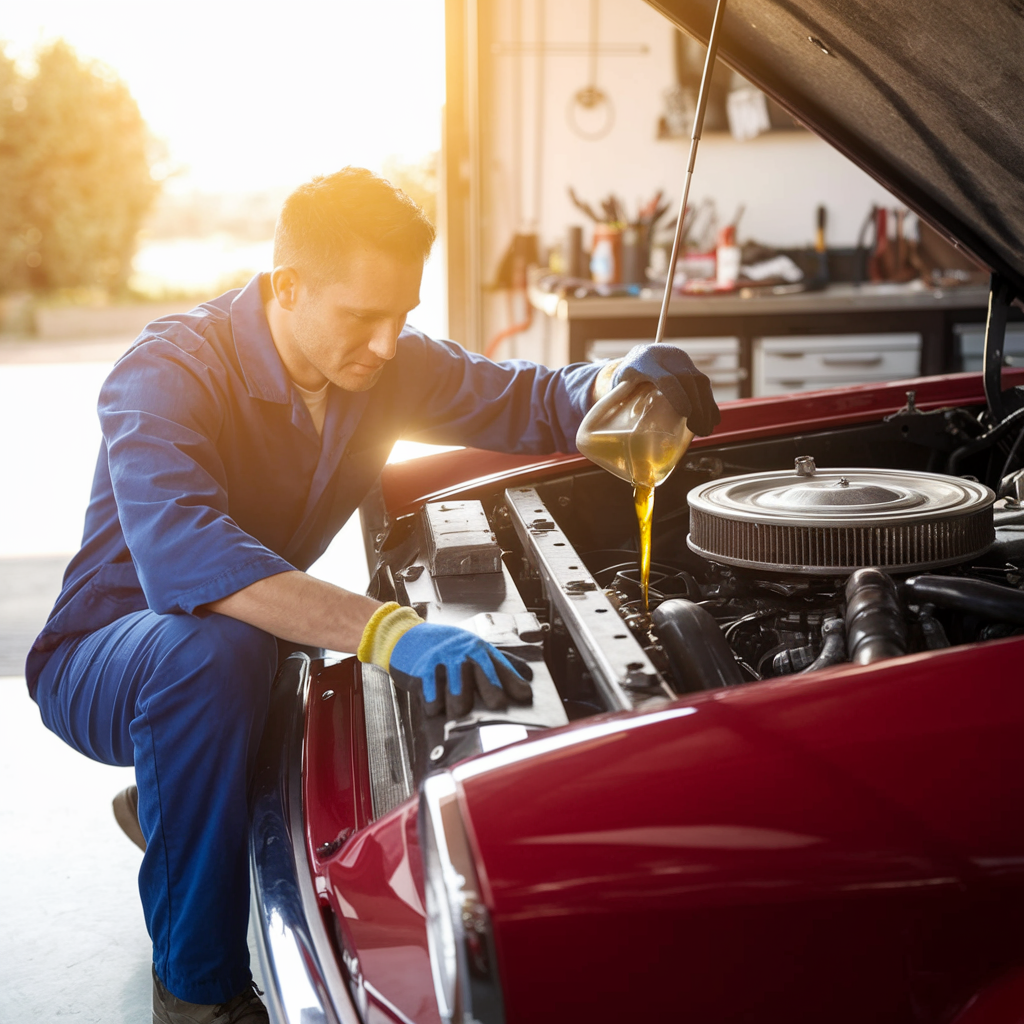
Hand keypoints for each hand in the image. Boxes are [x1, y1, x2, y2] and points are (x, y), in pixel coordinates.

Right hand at [389, 622, 533, 717]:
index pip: (499, 665)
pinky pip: (428, 686)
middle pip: (479, 669)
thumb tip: (528, 678)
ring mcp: (441, 659)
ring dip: (458, 698)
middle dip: (490, 687)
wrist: (407, 637)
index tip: (525, 696)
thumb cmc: (446, 648)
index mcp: (478, 649)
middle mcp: (462, 652)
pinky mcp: (421, 669)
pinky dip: (431, 700)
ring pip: (454, 680)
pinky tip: (434, 708)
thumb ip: (500, 664)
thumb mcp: (474, 649)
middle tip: (497, 704)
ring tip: (460, 711)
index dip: (512, 681)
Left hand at [611, 343, 720, 435]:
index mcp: (645, 362)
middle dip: (697, 406)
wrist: (639, 355)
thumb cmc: (626, 376)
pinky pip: (704, 383)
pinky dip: (709, 402)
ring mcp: (681, 361)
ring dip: (706, 407)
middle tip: (698, 430)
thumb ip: (621, 400)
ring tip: (705, 430)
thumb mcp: (619, 386)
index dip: (677, 395)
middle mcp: (667, 357)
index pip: (666, 378)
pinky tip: (713, 419)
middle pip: (688, 380)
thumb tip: (620, 431)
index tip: (685, 413)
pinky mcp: (691, 366)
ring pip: (700, 381)